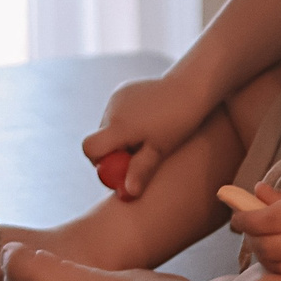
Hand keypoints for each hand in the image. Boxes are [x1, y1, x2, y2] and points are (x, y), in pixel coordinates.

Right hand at [80, 73, 217, 198]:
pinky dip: (126, 121)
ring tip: (148, 136)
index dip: (99, 163)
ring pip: (108, 127)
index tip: (120, 167)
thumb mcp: (160, 150)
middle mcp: (113, 110)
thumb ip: (140, 171)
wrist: (191, 87)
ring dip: (121, 136)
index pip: (90, 148)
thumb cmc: (179, 122)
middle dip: (114, 151)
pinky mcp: (122, 91)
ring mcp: (116, 98)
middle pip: (100, 139)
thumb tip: (126, 194)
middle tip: (141, 154)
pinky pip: (116, 113)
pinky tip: (148, 121)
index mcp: (119, 126)